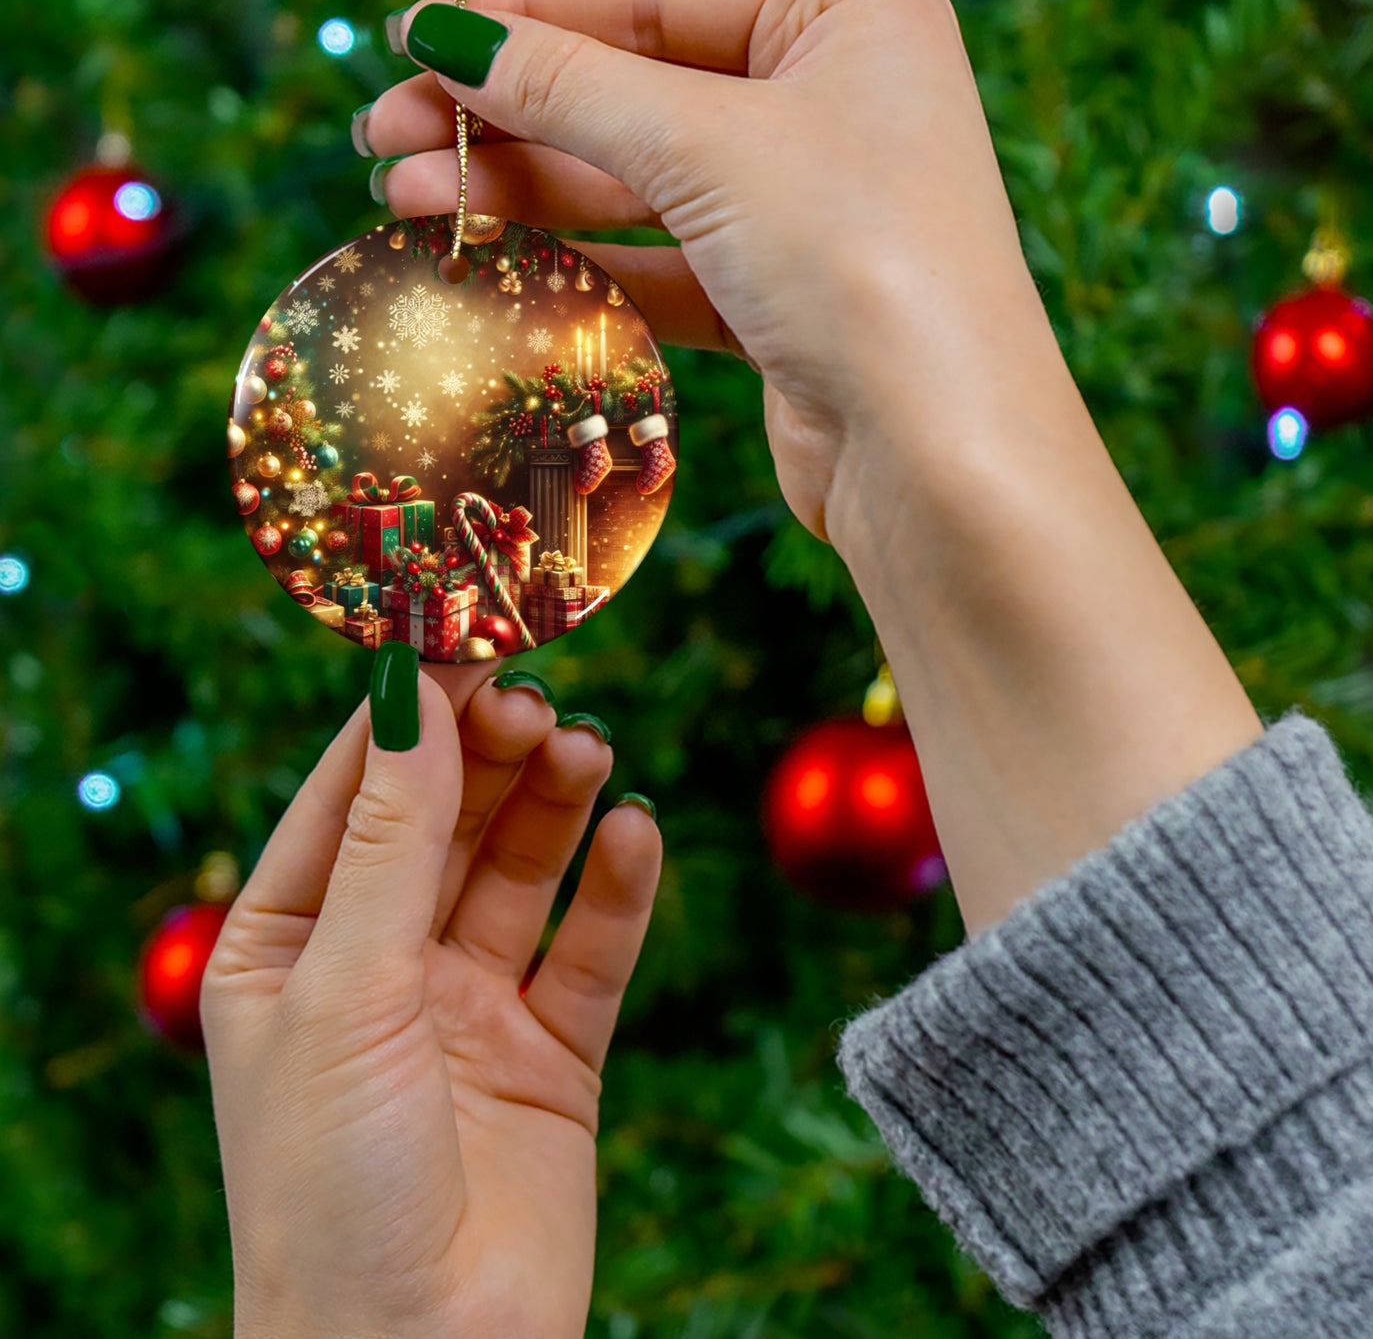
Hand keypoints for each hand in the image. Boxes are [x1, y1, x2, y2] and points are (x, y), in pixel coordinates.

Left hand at [202, 654, 661, 1338]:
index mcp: (289, 946)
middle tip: (539, 702)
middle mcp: (380, 966)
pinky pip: (591, 949)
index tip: (466, 634)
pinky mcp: (552, 1054)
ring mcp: (469, 1008)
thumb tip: (414, 696)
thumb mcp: (346, 989)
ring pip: (522, 871)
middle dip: (490, 757)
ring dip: (555, 806)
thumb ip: (392, 841)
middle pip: (447, 821)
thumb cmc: (331, 1186)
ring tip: (589, 752)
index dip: (408, 715)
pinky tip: (636, 835)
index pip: (352, 795)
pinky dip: (617, 889)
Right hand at [360, 0, 1056, 550]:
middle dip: (507, 115)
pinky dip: (580, 265)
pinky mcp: (782, 303)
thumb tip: (447, 34)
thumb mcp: (706, 145)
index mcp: (847, 18)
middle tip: (384, 137)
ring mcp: (809, 209)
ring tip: (406, 203)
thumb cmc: (858, 262)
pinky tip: (491, 264)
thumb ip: (570, 86)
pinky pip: (662, 265)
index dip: (526, 15)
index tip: (413, 37)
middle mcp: (834, 104)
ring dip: (524, 193)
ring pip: (639, 184)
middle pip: (636, 90)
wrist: (939, 457)